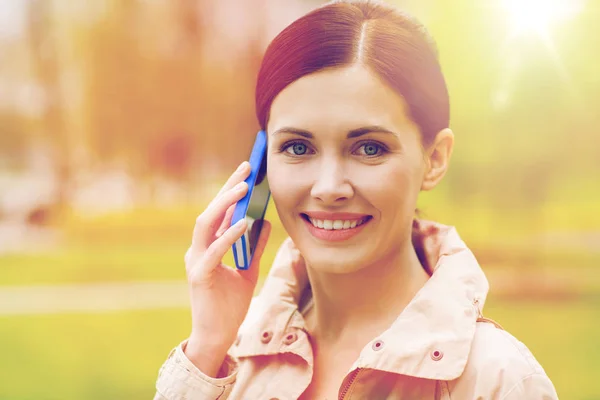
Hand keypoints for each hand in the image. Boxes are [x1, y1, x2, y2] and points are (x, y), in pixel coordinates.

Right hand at [183, 161, 270, 374]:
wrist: (217, 335)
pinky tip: (244, 222)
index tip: (247, 171)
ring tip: (243, 188)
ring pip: (205, 224)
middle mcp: (198, 250)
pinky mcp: (199, 276)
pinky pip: (213, 251)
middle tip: (246, 168)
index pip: (219, 213)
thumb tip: (265, 223)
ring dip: (224, 204)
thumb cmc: (229, 305)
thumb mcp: (247, 270)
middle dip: (228, 188)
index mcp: (208, 247)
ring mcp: (196, 261)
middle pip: (211, 211)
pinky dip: (228, 235)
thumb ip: (253, 247)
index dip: (231, 190)